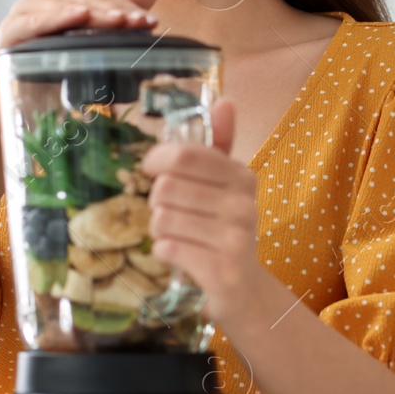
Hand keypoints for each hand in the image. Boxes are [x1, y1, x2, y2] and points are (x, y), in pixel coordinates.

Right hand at [0, 0, 167, 122]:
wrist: (11, 102)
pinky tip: (76, 18)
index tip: (150, 22)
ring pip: (56, 2)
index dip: (124, 5)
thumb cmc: (54, 69)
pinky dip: (53, 17)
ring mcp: (22, 13)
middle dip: (111, 9)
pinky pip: (30, 20)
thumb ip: (124, 9)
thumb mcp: (94, 42)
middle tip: (137, 23)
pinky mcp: (7, 32)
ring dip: (87, 10)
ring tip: (115, 21)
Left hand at [142, 96, 273, 324]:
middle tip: (172, 215)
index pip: (185, 154)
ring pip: (162, 218)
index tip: (151, 169)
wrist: (244, 292)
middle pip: (166, 188)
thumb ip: (219, 145)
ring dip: (159, 230)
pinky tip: (180, 256)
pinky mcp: (222, 270)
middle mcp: (243, 205)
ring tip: (178, 237)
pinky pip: (167, 248)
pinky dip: (164, 253)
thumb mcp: (224, 187)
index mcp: (242, 177)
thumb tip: (224, 101)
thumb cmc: (222, 232)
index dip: (157, 160)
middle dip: (158, 203)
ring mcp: (236, 239)